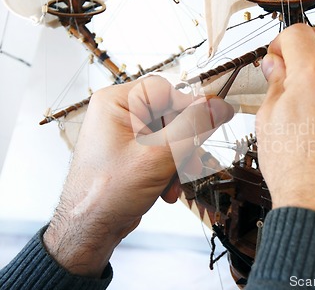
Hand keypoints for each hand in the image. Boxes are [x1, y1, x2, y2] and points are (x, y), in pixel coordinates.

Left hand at [43, 76, 233, 276]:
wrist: (89, 230)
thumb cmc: (108, 192)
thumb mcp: (159, 156)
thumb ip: (193, 128)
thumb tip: (220, 106)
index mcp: (116, 102)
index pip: (165, 90)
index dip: (189, 108)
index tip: (210, 124)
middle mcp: (119, 113)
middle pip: (170, 114)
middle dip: (184, 144)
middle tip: (190, 163)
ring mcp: (125, 134)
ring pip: (170, 136)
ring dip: (179, 161)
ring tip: (175, 183)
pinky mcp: (132, 152)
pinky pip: (162, 151)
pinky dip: (169, 170)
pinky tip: (166, 190)